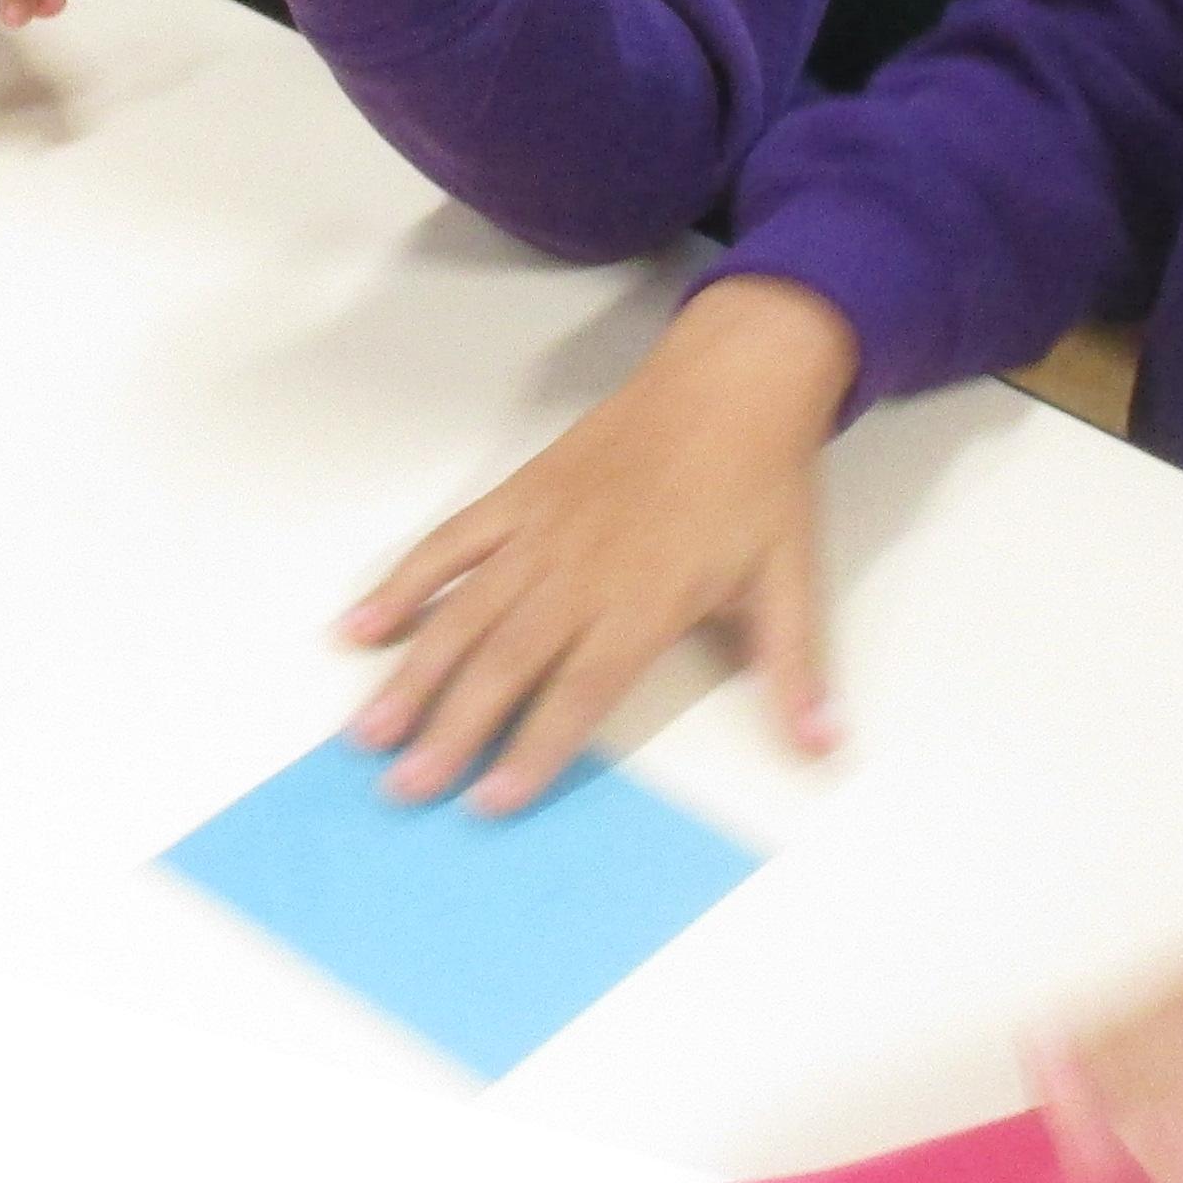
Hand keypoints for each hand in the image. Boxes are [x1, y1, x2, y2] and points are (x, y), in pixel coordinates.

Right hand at [340, 275, 858, 810]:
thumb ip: (794, 670)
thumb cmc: (760, 484)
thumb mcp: (790, 579)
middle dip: (451, 730)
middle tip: (403, 789)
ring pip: (464, 611)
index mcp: (646, 597)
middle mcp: (581, 569)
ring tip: (368, 732)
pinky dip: (402, 585)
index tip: (490, 802)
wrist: (731, 380)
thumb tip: (823, 748)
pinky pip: (449, 543)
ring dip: (413, 674)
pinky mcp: (518, 494)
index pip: (580, 690)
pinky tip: (359, 629)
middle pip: (506, 662)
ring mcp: (540, 529)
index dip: (534, 749)